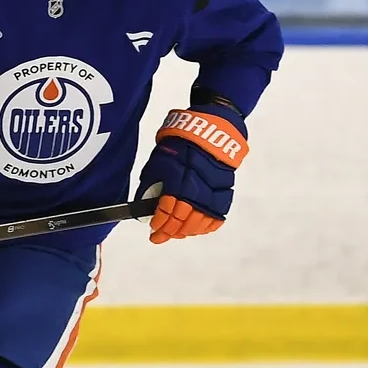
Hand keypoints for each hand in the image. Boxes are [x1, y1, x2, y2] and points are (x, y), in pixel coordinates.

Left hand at [133, 102, 249, 244]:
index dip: (159, 225)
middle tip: (160, 236)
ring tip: (176, 233)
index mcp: (177, 181)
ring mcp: (212, 193)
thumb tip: (142, 204)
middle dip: (169, 232)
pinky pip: (217, 217)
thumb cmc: (180, 144)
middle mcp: (195, 189)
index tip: (153, 231)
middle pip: (182, 221)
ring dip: (186, 231)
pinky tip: (197, 229)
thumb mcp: (158, 161)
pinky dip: (207, 226)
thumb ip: (150, 184)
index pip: (166, 212)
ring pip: (199, 222)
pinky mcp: (224, 192)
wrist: (209, 131)